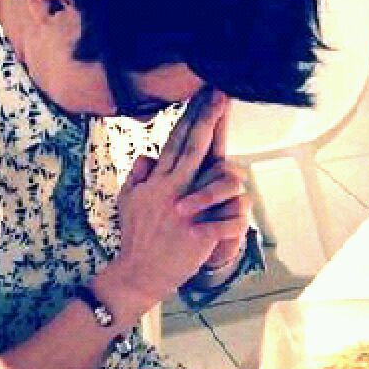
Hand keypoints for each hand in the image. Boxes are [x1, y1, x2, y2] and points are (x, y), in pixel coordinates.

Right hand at [97, 90, 249, 322]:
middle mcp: (171, 190)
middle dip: (209, 119)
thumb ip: (139, 174)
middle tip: (222, 96)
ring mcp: (184, 211)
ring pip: (217, 179)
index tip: (202, 95)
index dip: (190, 116)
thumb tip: (150, 153)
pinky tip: (240, 216)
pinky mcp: (196, 234)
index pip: (176, 141)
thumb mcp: (128, 200)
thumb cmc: (136, 236)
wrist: (137, 273)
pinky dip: (233, 219)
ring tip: (237, 184)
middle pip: (195, 147)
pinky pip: (224, 220)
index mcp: (158, 181)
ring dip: (229, 175)